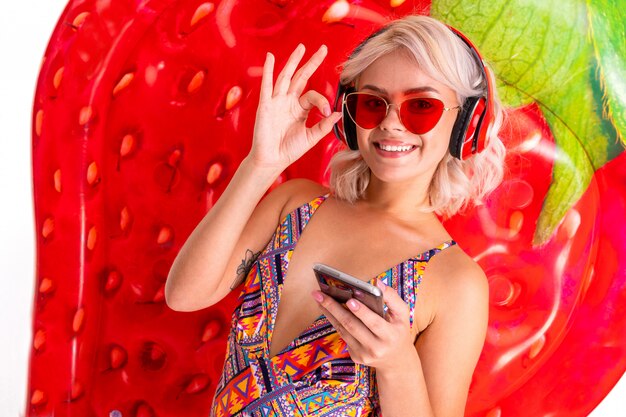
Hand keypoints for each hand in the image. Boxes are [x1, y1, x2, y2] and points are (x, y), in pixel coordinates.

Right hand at [248, 44, 341, 171]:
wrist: (272, 160)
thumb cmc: (289, 150)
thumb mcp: (311, 137)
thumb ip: (324, 125)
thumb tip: (338, 113)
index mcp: (299, 109)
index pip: (313, 95)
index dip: (322, 101)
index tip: (326, 112)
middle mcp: (288, 102)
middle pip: (301, 77)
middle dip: (311, 63)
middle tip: (323, 49)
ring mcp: (276, 102)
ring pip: (286, 76)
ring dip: (293, 61)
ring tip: (301, 47)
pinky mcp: (265, 105)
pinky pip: (267, 85)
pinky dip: (268, 70)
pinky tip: (270, 57)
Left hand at [312, 280, 416, 371]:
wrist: (396, 361)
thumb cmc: (398, 331)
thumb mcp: (402, 314)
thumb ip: (392, 297)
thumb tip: (377, 282)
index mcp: (390, 336)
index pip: (374, 323)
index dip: (362, 312)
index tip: (350, 300)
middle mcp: (377, 348)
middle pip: (352, 326)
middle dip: (335, 308)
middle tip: (321, 295)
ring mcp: (364, 354)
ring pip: (343, 330)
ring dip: (329, 313)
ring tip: (319, 298)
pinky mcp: (355, 357)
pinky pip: (343, 335)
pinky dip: (334, 321)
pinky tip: (326, 309)